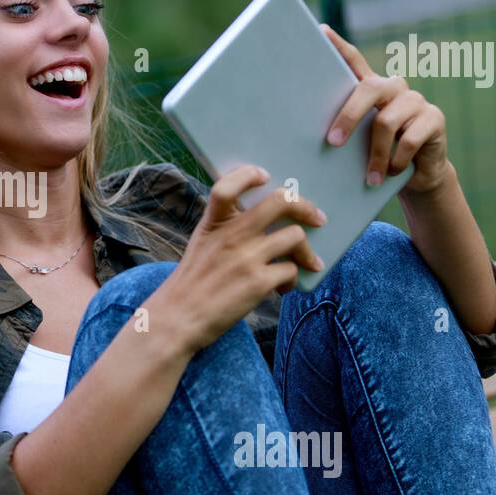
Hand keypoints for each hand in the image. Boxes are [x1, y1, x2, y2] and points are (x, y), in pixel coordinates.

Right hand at [152, 165, 326, 356]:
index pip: (227, 185)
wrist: (178, 319)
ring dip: (306, 251)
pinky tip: (283, 288)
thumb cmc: (191, 284)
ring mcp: (246, 258)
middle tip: (316, 218)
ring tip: (306, 262)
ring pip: (295, 236)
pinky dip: (292, 279)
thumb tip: (264, 224)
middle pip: (279, 202)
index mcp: (213, 223)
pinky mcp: (258, 282)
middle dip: (304, 207)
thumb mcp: (201, 244)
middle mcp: (231, 235)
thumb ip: (225, 229)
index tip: (264, 177)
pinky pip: (291, 270)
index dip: (249, 175)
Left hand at [320, 24, 450, 194]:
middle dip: (348, 117)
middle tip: (332, 142)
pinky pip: (409, 139)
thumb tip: (314, 139)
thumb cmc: (378, 156)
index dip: (338, 45)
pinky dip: (397, 161)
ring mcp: (416, 100)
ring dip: (375, 156)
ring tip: (370, 178)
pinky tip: (392, 173)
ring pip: (386, 122)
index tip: (320, 30)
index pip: (353, 60)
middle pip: (368, 90)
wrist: (417, 177)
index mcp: (372, 89)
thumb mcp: (358, 143)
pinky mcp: (435, 118)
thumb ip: (345, 131)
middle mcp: (394, 88)